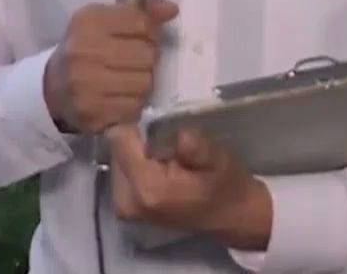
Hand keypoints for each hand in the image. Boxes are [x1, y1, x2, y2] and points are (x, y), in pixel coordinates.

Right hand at [42, 0, 178, 133]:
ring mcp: (86, 84)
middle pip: (147, 54)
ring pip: (145, 82)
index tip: (139, 38)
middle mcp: (84, 50)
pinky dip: (133, 104)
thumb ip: (140, 13)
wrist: (53, 88)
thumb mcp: (105, 23)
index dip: (149, 32)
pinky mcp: (92, 112)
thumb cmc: (86, 49)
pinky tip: (119, 98)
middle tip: (133, 62)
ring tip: (127, 80)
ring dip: (142, 83)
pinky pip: (134, 107)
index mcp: (88, 21)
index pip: (142, 23)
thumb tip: (172, 9)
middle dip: (147, 59)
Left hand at [105, 126, 271, 249]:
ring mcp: (123, 208)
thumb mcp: (218, 159)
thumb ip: (195, 146)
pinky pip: (122, 171)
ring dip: (138, 153)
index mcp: (147, 188)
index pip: (119, 138)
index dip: (141, 128)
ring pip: (117, 158)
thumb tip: (178, 134)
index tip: (163, 131)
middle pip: (116, 148)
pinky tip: (160, 170)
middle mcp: (126, 200)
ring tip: (166, 160)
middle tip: (169, 148)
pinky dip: (138, 165)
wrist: (231, 217)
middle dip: (139, 142)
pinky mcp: (124, 208)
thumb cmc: (225, 186)